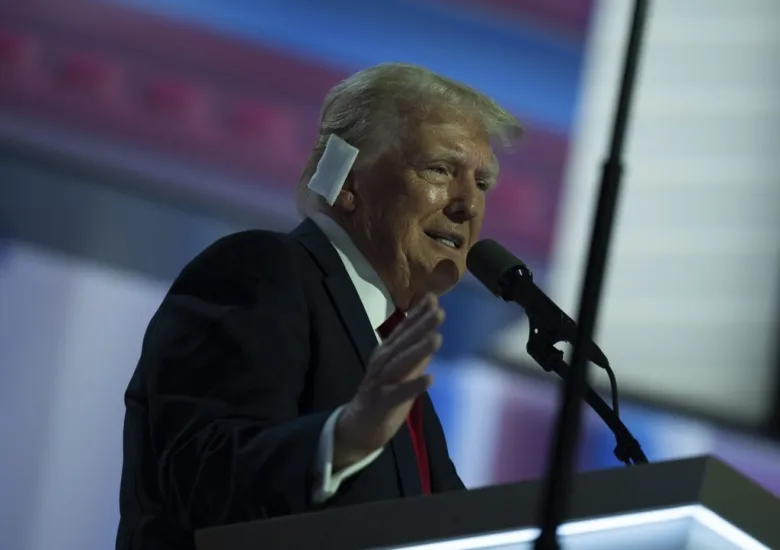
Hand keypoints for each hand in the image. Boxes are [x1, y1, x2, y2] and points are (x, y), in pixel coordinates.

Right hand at [333, 293, 443, 469]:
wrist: (356, 426)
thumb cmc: (382, 395)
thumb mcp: (400, 370)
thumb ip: (415, 352)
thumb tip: (432, 330)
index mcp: (386, 353)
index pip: (403, 330)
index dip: (417, 314)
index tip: (432, 297)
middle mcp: (382, 363)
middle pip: (403, 343)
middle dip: (421, 326)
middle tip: (439, 311)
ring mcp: (380, 382)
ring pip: (401, 364)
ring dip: (418, 351)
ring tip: (437, 338)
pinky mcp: (382, 403)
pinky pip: (399, 394)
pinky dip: (414, 386)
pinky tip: (430, 378)